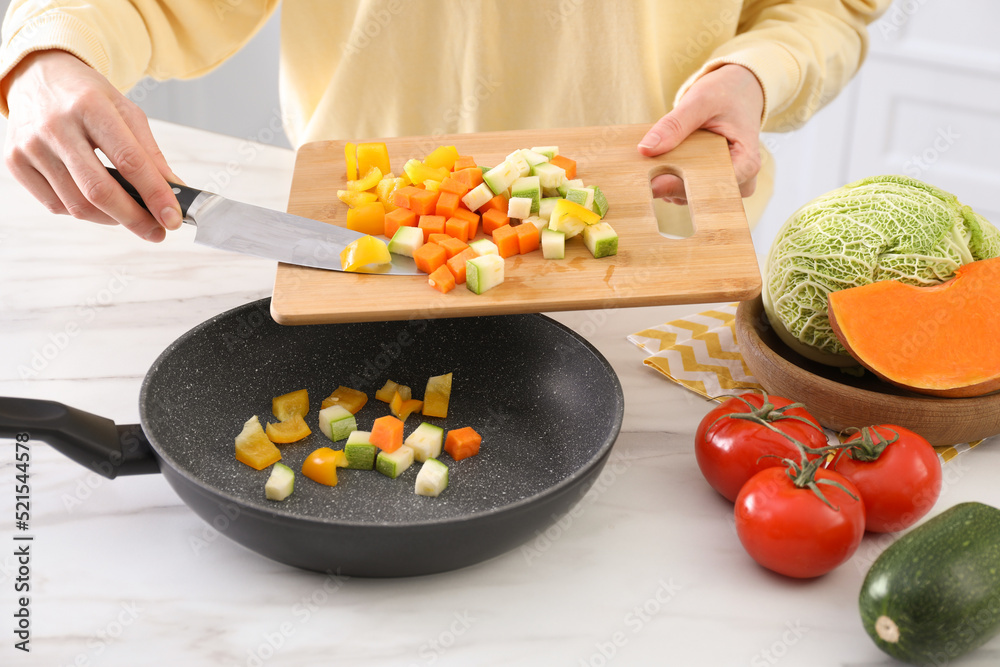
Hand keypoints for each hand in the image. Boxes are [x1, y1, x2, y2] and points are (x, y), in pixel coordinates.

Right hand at [2, 50, 181, 241]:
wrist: (38, 76)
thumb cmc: (86, 96)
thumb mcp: (126, 113)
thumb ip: (150, 153)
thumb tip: (174, 192)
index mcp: (90, 107)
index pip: (129, 161)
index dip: (155, 195)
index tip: (173, 218)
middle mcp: (55, 126)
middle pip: (99, 190)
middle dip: (134, 218)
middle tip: (157, 232)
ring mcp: (30, 146)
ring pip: (77, 205)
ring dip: (111, 218)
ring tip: (130, 215)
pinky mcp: (15, 162)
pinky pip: (55, 205)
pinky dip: (83, 211)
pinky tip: (97, 203)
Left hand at [638, 64, 763, 204]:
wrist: (737, 91)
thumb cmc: (726, 94)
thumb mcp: (701, 101)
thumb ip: (675, 124)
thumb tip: (646, 149)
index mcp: (746, 163)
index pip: (711, 186)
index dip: (680, 186)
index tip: (653, 183)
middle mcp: (740, 181)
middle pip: (699, 195)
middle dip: (670, 184)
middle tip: (644, 175)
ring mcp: (724, 184)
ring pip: (690, 196)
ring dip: (668, 182)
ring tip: (651, 167)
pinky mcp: (710, 182)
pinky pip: (686, 189)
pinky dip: (670, 179)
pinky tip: (658, 166)